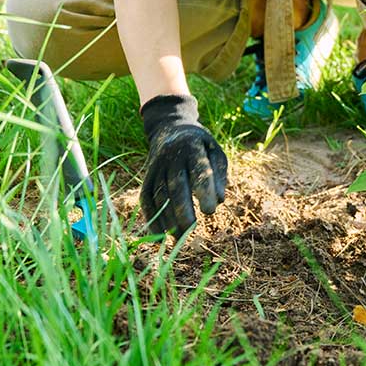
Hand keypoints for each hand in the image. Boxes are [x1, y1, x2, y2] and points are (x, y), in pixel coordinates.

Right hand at [140, 94, 227, 235]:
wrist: (169, 128)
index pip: (198, 169)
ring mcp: (156, 166)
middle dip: (182, 208)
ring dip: (167, 217)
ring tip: (179, 237)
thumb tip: (219, 200)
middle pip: (175, 184)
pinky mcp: (146, 176)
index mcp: (192, 147)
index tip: (210, 211)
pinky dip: (151, 217)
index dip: (203, 190)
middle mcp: (171, 156)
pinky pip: (146, 198)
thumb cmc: (200, 145)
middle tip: (191, 229)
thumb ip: (218, 173)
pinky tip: (160, 234)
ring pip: (159, 193)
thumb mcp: (214, 150)